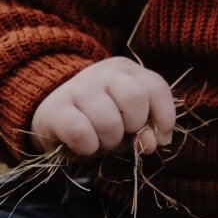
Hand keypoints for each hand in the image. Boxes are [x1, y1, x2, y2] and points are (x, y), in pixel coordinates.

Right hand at [31, 57, 175, 157]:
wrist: (52, 120)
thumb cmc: (99, 121)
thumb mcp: (129, 124)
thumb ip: (146, 129)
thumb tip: (153, 143)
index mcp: (126, 70)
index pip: (156, 87)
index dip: (164, 117)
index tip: (161, 138)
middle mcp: (102, 73)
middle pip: (135, 98)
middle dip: (134, 126)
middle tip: (122, 134)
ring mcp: (77, 87)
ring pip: (109, 120)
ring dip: (109, 141)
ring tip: (101, 140)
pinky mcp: (55, 109)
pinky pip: (80, 132)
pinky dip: (88, 146)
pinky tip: (84, 146)